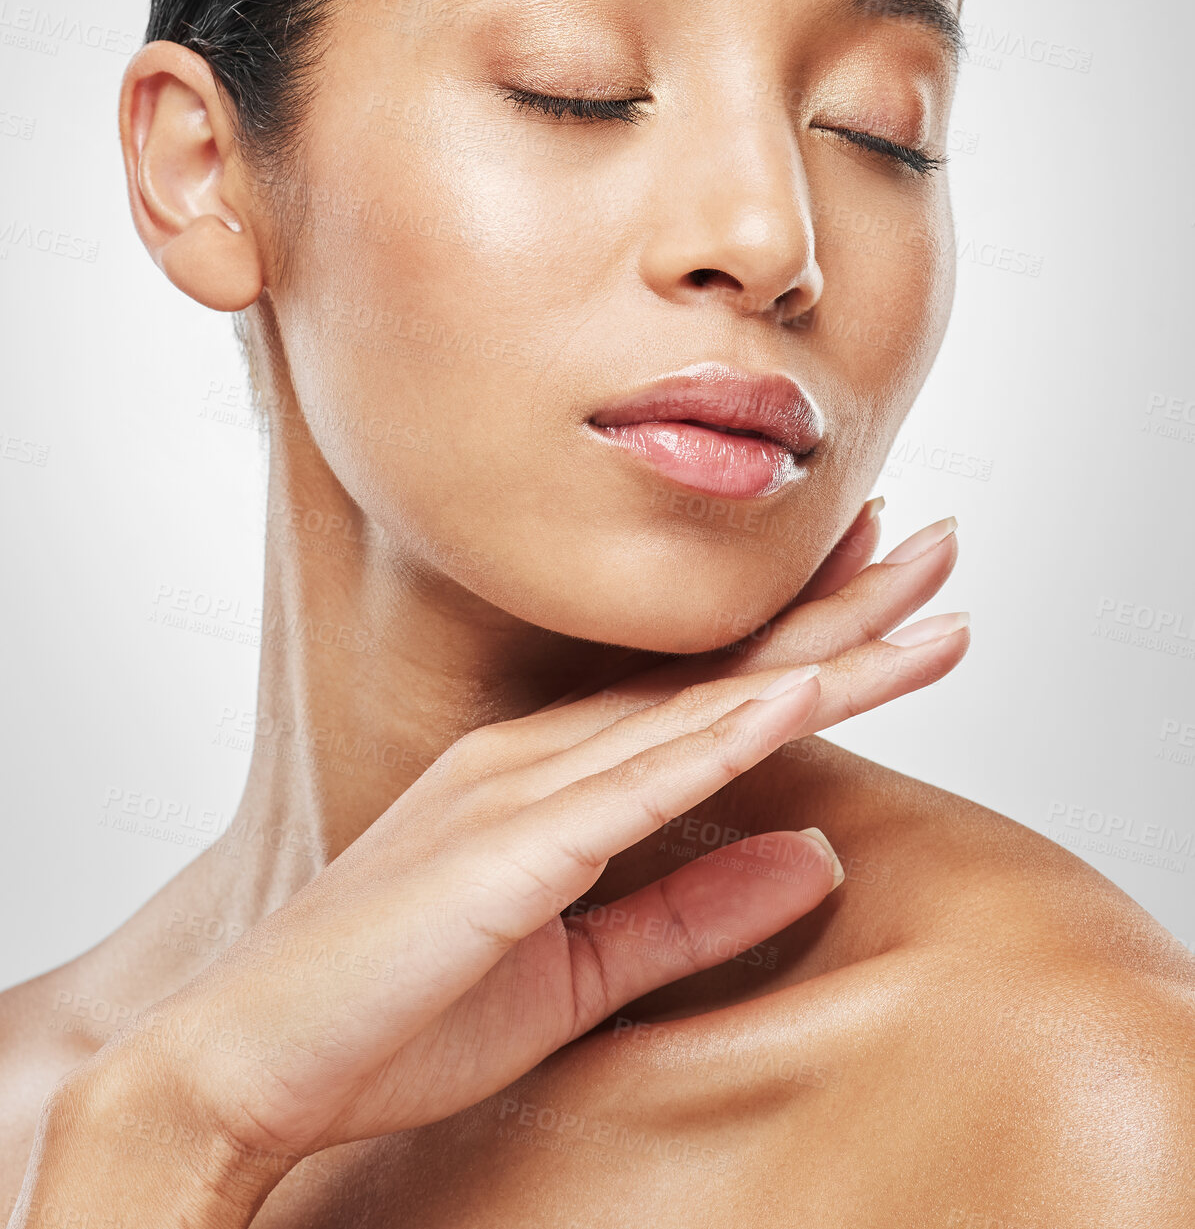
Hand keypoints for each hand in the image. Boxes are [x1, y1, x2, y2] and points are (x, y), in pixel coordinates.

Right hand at [20, 509, 965, 1222]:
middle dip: (839, 606)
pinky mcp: (509, 849)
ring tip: (920, 595)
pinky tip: (806, 695)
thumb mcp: (584, 970)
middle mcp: (540, 758)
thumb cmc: (396, 1015)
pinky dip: (729, 736)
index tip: (880, 584)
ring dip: (821, 649)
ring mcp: (521, 791)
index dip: (801, 631)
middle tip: (936, 543)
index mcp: (549, 778)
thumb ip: (698, 909)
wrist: (249, 1059)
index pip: (702, 691)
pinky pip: (639, 785)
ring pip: (703, 707)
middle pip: (720, 673)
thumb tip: (820, 853)